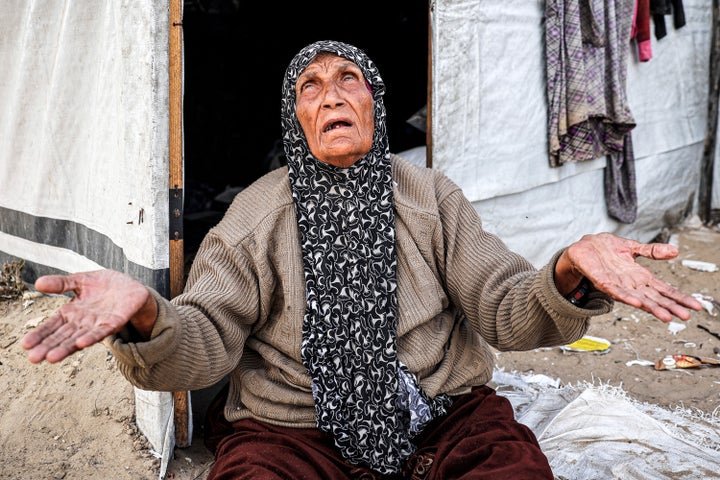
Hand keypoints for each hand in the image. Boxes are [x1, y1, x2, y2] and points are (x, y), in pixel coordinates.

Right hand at [20, 270, 156, 363]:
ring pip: (79, 338)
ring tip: (51, 357)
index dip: (40, 334)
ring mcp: (98, 324)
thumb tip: (37, 282)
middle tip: (33, 358)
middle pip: (62, 336)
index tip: (25, 344)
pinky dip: (91, 338)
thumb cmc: (104, 285)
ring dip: (66, 348)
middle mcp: (82, 322)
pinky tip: (81, 344)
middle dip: (48, 347)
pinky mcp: (114, 322)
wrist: (131, 286)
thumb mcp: (80, 280)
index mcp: (72, 313)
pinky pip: (102, 332)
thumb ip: (61, 284)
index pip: (52, 325)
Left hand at [555, 233, 702, 321]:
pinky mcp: (603, 282)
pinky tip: (636, 303)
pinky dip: (626, 297)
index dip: (678, 297)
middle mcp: (632, 284)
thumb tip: (675, 251)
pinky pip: (616, 292)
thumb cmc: (607, 250)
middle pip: (654, 298)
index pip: (664, 290)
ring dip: (651, 307)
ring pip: (638, 299)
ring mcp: (618, 285)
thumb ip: (652, 251)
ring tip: (666, 316)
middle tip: (685, 316)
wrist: (584, 247)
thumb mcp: (633, 248)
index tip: (695, 306)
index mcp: (641, 277)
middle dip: (670, 307)